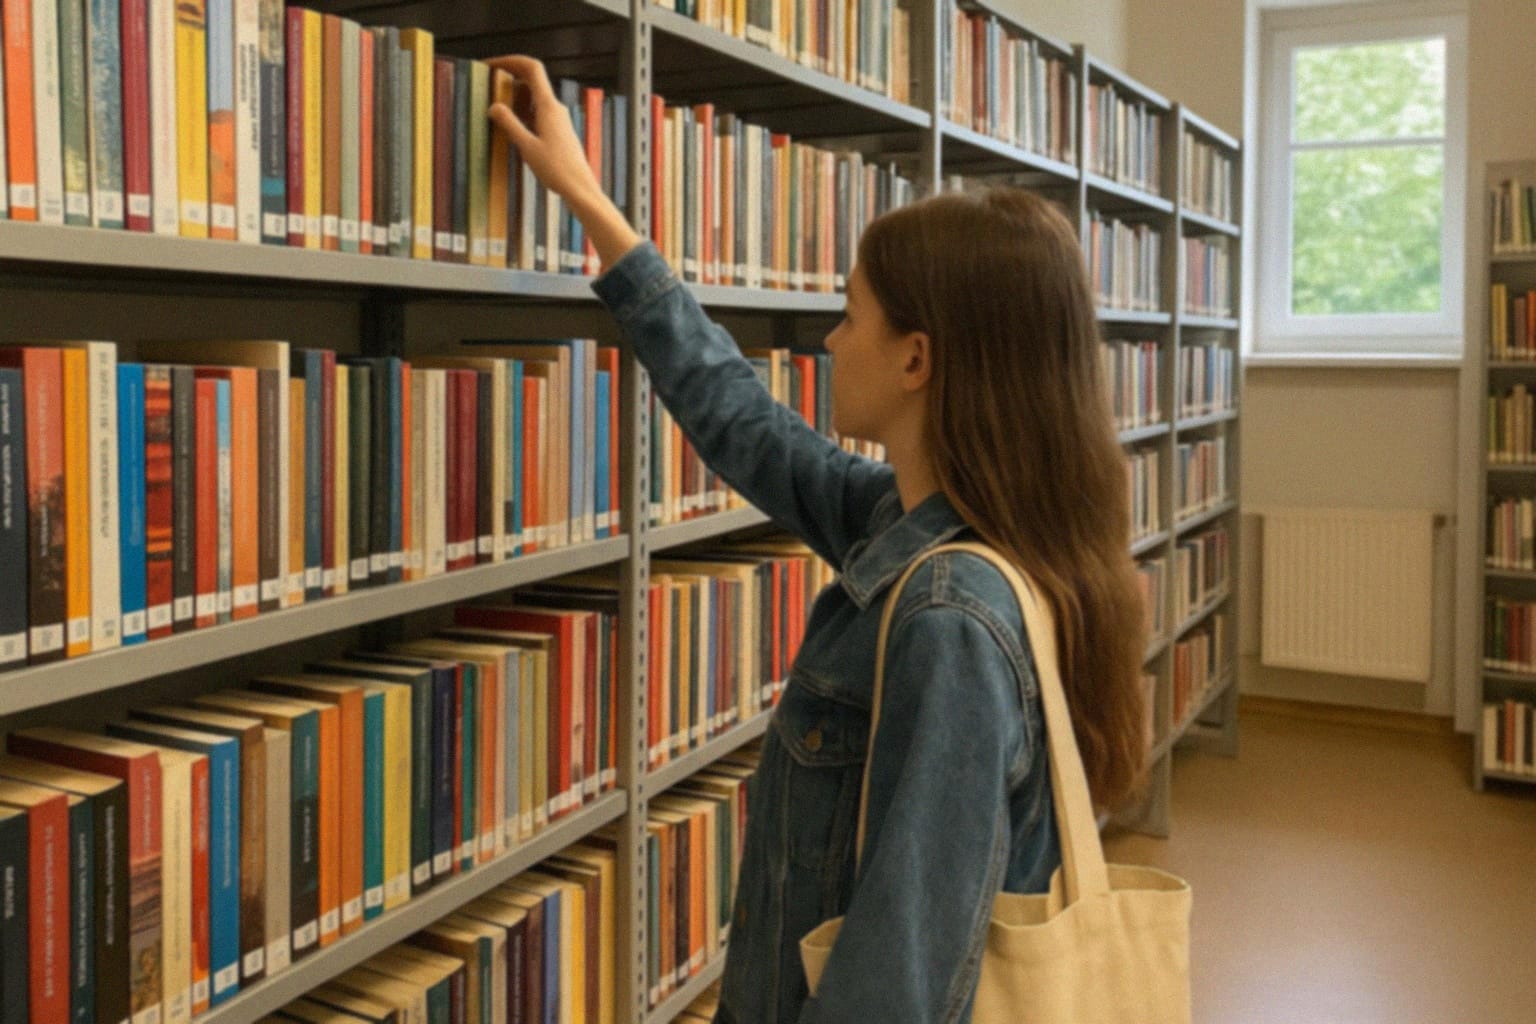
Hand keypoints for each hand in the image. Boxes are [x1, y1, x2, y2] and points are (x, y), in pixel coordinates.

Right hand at [486, 54, 639, 268]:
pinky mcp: (559, 132)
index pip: (532, 68)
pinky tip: (512, 126)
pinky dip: (523, 111)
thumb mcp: (527, 147)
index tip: (491, 64)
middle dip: (509, 77)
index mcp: (548, 106)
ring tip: (495, 107)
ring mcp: (558, 120)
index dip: (511, 60)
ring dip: (515, 97)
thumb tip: (494, 106)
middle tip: (487, 84)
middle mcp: (555, 108)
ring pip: (534, 98)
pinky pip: (538, 112)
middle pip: (532, 80)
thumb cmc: (556, 170)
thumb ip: (510, 124)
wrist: (580, 189)